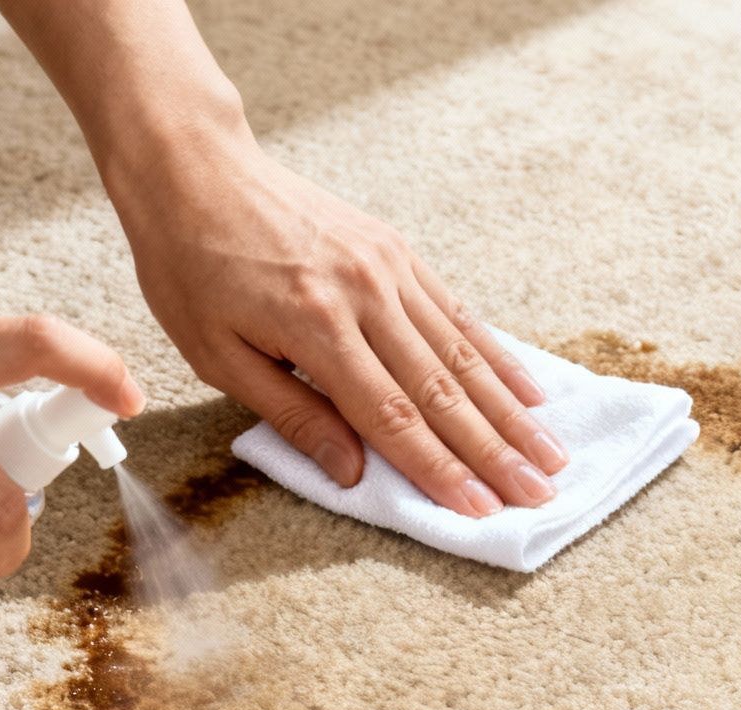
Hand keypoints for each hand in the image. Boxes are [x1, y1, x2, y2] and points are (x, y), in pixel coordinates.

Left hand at [113, 134, 568, 516]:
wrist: (197, 170)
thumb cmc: (191, 268)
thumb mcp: (216, 354)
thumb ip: (291, 414)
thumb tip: (352, 473)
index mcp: (315, 327)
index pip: (390, 416)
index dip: (438, 468)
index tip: (478, 509)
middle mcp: (364, 295)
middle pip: (441, 390)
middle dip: (494, 450)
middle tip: (536, 494)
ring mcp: (388, 268)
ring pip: (461, 354)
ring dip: (510, 411)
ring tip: (549, 455)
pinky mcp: (397, 251)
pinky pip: (456, 313)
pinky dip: (496, 357)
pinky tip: (529, 391)